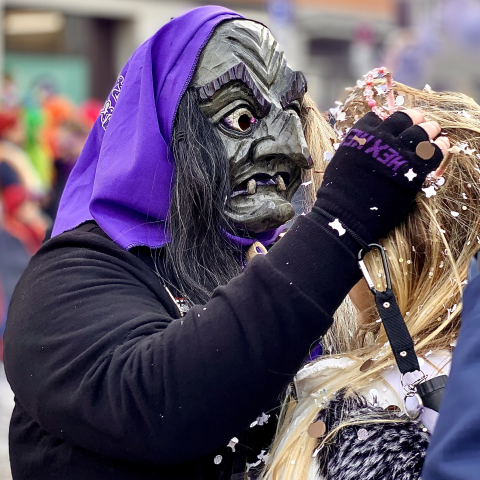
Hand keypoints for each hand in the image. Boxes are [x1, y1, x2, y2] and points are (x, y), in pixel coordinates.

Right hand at [315, 109, 448, 243]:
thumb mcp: (341, 162)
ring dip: (430, 129)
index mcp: (361, 135)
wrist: (346, 214)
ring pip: (423, 130)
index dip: (387, 121)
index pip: (377, 117)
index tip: (392, 127)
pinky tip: (440, 146)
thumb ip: (357, 149)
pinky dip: (440, 146)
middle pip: (405, 118)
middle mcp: (381, 138)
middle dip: (414, 119)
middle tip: (419, 123)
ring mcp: (399, 152)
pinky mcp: (414, 169)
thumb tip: (367, 146)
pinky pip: (435, 151)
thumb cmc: (338, 193)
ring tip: (433, 131)